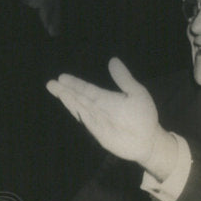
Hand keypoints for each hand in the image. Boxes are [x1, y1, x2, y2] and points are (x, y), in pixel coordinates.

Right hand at [47, 57, 177, 177]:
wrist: (149, 140)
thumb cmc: (144, 117)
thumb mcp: (136, 93)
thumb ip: (124, 79)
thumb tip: (113, 60)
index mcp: (106, 98)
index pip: (87, 89)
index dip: (75, 83)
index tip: (62, 77)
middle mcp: (98, 108)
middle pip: (79, 97)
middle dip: (65, 90)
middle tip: (51, 83)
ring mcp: (97, 120)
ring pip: (80, 107)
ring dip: (68, 100)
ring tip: (56, 90)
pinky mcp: (98, 132)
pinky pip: (86, 120)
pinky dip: (78, 113)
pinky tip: (71, 105)